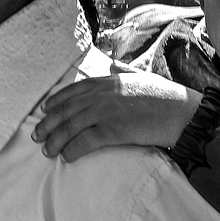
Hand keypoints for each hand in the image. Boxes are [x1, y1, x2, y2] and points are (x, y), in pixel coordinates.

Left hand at [33, 73, 202, 161]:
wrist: (182, 111)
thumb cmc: (164, 96)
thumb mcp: (140, 76)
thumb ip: (122, 70)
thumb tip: (111, 63)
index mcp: (107, 81)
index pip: (73, 90)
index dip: (56, 101)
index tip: (44, 110)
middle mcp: (102, 95)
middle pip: (66, 110)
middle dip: (49, 123)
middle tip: (37, 136)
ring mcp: (107, 112)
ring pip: (71, 126)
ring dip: (56, 140)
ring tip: (47, 151)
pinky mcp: (114, 130)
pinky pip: (86, 141)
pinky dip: (73, 150)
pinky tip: (67, 157)